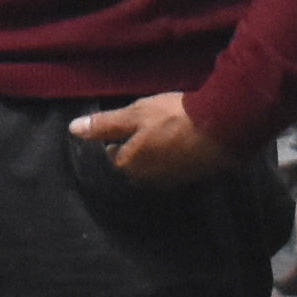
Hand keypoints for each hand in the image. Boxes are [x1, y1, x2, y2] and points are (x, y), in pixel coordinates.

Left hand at [68, 92, 226, 188]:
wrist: (222, 128)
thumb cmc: (173, 118)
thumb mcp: (135, 113)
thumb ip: (104, 125)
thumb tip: (73, 129)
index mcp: (128, 167)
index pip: (109, 155)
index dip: (114, 137)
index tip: (124, 123)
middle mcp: (145, 182)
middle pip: (129, 165)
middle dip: (131, 148)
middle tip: (144, 126)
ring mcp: (168, 182)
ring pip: (149, 168)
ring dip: (150, 153)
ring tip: (159, 132)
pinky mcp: (187, 179)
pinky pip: (167, 169)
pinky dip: (167, 157)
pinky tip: (175, 142)